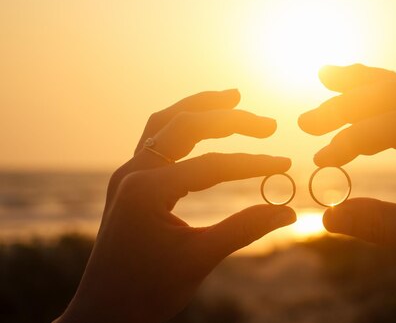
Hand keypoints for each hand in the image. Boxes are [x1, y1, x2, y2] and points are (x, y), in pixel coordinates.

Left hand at [57, 90, 295, 322]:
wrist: (103, 314)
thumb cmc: (147, 292)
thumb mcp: (200, 259)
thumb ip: (245, 228)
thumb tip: (289, 211)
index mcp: (146, 189)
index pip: (211, 165)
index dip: (253, 165)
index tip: (285, 166)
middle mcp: (132, 172)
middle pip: (186, 126)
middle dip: (230, 119)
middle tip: (267, 124)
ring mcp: (127, 175)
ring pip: (165, 122)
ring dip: (201, 107)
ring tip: (233, 97)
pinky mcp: (129, 183)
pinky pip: (155, 139)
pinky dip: (182, 125)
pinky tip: (202, 125)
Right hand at [299, 65, 395, 293]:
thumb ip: (381, 226)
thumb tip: (328, 217)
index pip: (395, 125)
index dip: (352, 139)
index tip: (322, 162)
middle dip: (349, 102)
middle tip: (308, 120)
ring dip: (365, 84)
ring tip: (328, 74)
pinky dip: (383, 98)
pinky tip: (362, 97)